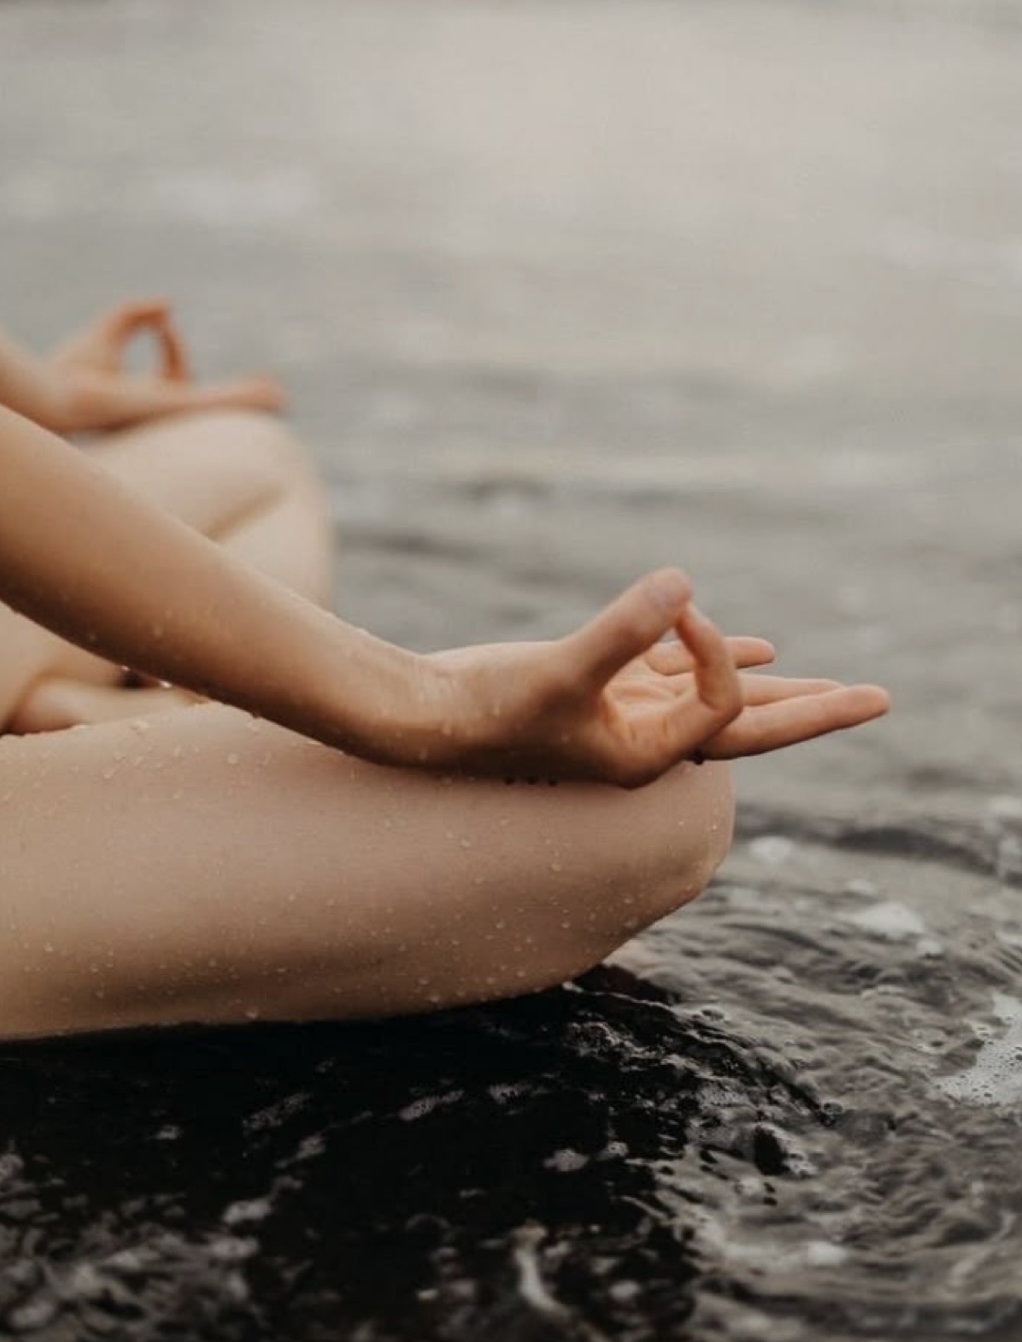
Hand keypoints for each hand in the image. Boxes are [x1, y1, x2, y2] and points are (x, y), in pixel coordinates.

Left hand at [46, 300, 285, 431]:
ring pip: (220, 408)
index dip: (171, 340)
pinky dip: (244, 401)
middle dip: (239, 396)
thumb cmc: (71, 369)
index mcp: (146, 397)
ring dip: (251, 403)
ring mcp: (171, 412)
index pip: (175, 370)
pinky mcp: (175, 407)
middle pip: (210, 404)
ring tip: (281, 399)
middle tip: (268, 390)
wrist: (59, 393)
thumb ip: (136, 314)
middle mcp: (162, 410)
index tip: (162, 318)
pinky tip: (268, 397)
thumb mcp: (109, 329)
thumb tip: (167, 304)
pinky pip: (217, 405)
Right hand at [418, 569, 888, 785]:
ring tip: (838, 688)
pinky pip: (679, 673)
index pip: (720, 702)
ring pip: (721, 699)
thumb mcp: (560, 672)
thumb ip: (623, 631)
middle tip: (882, 699)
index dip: (718, 651)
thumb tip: (686, 584)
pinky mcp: (607, 687)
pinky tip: (760, 644)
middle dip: (817, 711)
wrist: (430, 718)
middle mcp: (649, 743)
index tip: (680, 609)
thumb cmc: (488, 709)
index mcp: (647, 757)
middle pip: (752, 728)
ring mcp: (629, 713)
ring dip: (778, 689)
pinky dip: (718, 655)